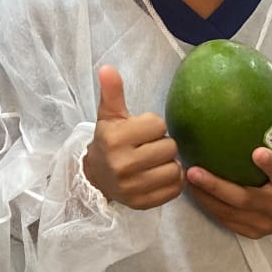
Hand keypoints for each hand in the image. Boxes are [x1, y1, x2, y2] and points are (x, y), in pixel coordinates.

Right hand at [83, 65, 183, 209]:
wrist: (96, 178)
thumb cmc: (108, 141)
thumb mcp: (109, 116)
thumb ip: (112, 92)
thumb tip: (107, 68)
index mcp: (114, 139)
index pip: (158, 125)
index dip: (153, 126)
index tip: (141, 132)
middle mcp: (122, 164)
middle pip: (169, 147)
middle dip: (162, 145)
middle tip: (149, 147)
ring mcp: (132, 187)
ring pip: (174, 169)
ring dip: (169, 164)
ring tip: (155, 162)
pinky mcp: (142, 204)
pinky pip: (175, 189)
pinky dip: (172, 182)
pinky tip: (158, 176)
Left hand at [186, 148, 271, 237]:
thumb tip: (252, 109)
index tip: (258, 152)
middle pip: (245, 198)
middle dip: (216, 186)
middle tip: (193, 170)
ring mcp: (264, 223)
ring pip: (229, 212)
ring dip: (204, 196)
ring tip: (186, 179)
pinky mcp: (252, 233)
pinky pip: (226, 220)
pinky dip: (209, 206)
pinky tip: (193, 191)